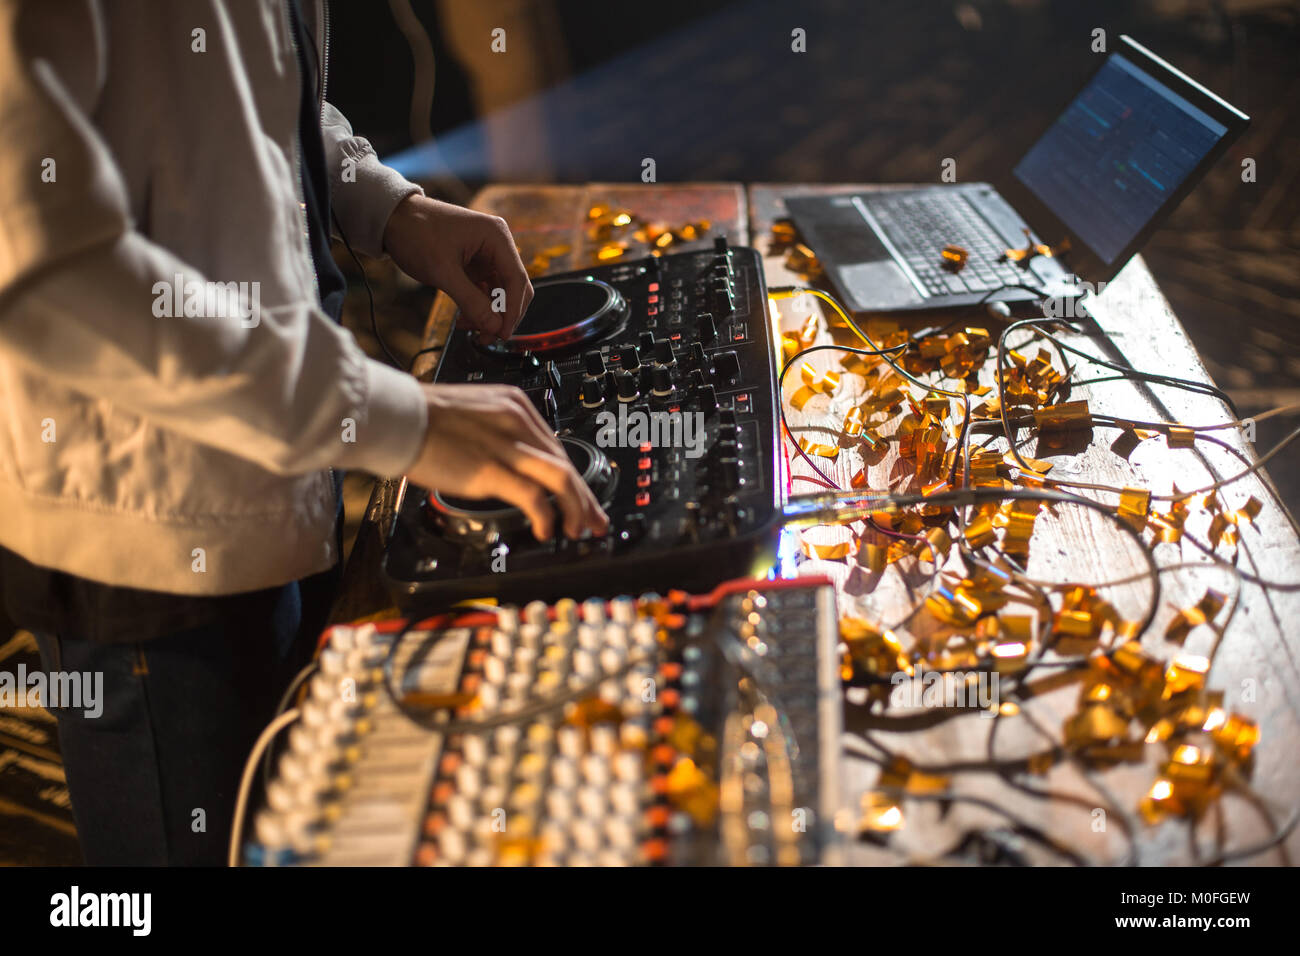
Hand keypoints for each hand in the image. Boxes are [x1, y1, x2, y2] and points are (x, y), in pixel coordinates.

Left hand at [383, 195, 532, 342]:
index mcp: (496, 237)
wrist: (392, 219)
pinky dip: (477, 307)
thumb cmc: (416, 233)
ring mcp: (486, 255)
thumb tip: (494, 327)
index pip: (517, 279)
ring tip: (470, 330)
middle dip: (502, 315)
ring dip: (488, 314)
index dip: (513, 310)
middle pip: (514, 288)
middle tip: (487, 337)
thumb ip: (471, 300)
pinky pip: (484, 291)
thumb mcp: (443, 271)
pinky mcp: (474, 264)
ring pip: (499, 293)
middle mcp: (496, 245)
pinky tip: (464, 319)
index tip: (502, 333)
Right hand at [406, 383, 608, 540]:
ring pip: (561, 479)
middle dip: (586, 497)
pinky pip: (533, 496)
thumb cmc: (424, 417)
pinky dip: (546, 516)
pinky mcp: (491, 469)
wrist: (397, 415)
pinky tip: (546, 529)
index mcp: (516, 407)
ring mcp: (507, 446)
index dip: (573, 476)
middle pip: (567, 463)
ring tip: (578, 529)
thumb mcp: (476, 415)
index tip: (581, 495)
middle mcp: (518, 423)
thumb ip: (499, 434)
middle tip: (595, 520)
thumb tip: (512, 461)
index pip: (556, 447)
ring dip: (577, 508)